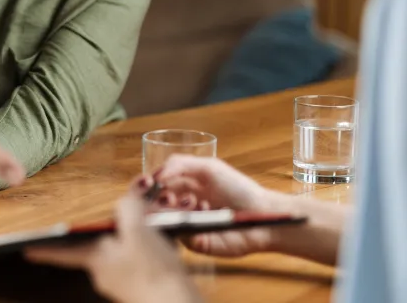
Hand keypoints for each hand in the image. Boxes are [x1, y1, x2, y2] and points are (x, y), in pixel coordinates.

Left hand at [25, 195, 200, 302]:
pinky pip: (141, 261)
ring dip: (140, 237)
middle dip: (120, 227)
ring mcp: (122, 281)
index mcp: (96, 258)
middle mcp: (104, 273)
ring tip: (158, 228)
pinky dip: (153, 249)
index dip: (45, 248)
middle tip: (138, 216)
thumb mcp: (138, 230)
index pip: (63, 251)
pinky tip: (168, 246)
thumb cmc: (154, 272)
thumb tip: (123, 203)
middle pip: (103, 243)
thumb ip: (126, 209)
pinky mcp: (141, 286)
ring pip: (125, 250)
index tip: (26, 250)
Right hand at [134, 155, 287, 257]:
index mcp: (181, 187)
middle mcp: (179, 206)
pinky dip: (188, 222)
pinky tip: (204, 212)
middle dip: (154, 199)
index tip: (146, 182)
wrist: (261, 213)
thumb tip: (156, 174)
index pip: (153, 186)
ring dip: (173, 209)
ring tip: (191, 202)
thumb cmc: (238, 188)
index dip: (145, 185)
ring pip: (162, 221)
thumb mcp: (209, 167)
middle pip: (151, 205)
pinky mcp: (195, 242)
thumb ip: (180, 164)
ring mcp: (186, 225)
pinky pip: (179, 235)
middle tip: (167, 196)